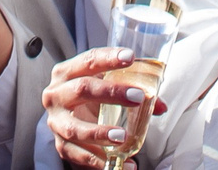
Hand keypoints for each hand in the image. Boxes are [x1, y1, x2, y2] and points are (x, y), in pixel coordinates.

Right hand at [43, 46, 169, 168]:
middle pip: (83, 89)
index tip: (130, 57)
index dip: (109, 58)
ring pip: (75, 128)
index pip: (88, 60)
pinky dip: (99, 162)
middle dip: (112, 93)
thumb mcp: (104, 85)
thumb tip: (161, 106)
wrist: (65, 118)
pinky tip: (120, 163)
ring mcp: (56, 122)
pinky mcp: (61, 145)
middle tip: (138, 97)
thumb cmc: (89, 96)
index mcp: (66, 72)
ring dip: (100, 133)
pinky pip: (78, 155)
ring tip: (122, 136)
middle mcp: (56, 94)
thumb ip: (131, 90)